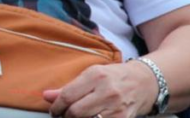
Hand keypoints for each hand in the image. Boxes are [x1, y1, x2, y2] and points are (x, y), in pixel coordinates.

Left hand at [42, 62, 157, 117]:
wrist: (144, 82)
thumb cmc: (113, 77)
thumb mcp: (90, 75)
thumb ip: (68, 87)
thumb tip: (45, 96)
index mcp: (95, 75)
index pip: (67, 96)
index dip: (56, 107)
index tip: (54, 111)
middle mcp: (106, 91)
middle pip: (75, 112)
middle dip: (65, 116)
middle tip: (63, 115)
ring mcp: (116, 107)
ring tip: (76, 116)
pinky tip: (90, 117)